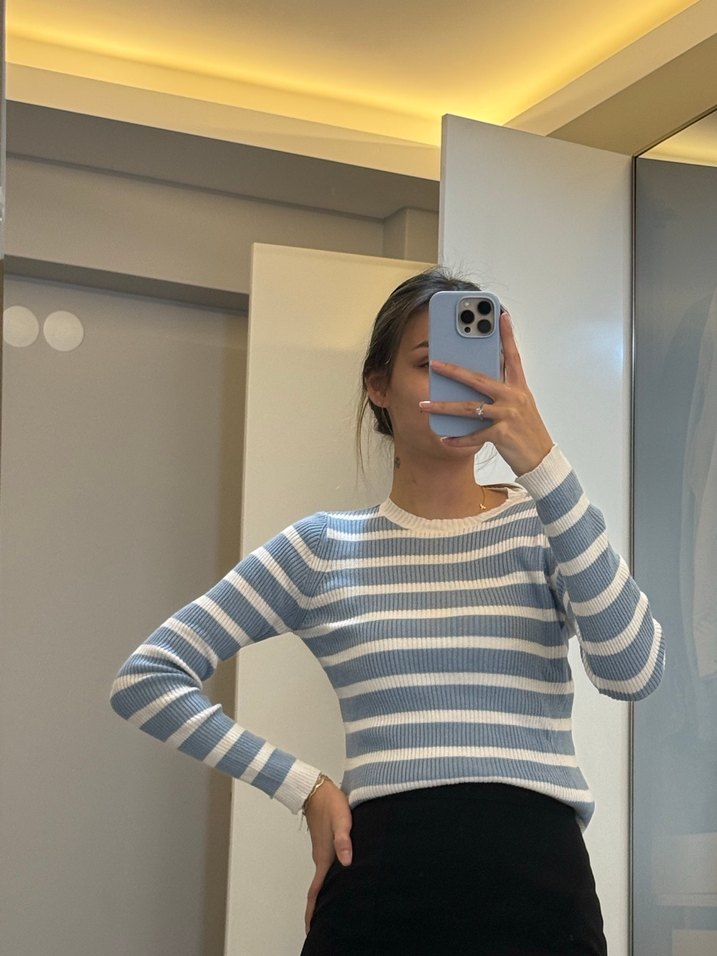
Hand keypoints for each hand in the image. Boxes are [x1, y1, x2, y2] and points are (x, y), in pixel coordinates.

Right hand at [303, 778, 352, 933]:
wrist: (317, 789)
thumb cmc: (330, 803)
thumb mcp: (342, 820)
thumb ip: (344, 840)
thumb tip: (346, 862)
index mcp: (324, 857)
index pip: (315, 890)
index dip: (312, 911)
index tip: (311, 928)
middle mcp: (321, 857)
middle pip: (318, 889)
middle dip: (318, 908)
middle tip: (323, 924)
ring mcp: (322, 851)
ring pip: (322, 878)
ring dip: (324, 893)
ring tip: (332, 906)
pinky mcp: (325, 844)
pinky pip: (326, 868)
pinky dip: (328, 879)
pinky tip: (340, 878)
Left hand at [421, 312, 553, 475]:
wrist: (541, 458)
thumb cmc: (527, 431)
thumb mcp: (520, 406)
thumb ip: (502, 392)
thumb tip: (476, 382)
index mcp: (519, 387)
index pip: (513, 356)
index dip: (507, 335)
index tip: (501, 315)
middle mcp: (514, 397)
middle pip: (478, 379)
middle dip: (454, 370)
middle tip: (434, 363)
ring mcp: (508, 415)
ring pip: (469, 408)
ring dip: (444, 407)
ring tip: (424, 406)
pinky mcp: (502, 434)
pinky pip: (474, 435)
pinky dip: (457, 439)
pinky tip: (444, 438)